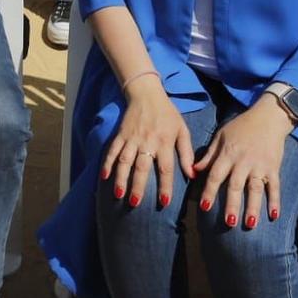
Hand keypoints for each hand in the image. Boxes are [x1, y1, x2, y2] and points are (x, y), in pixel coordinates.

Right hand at [101, 76, 195, 209]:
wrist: (147, 94)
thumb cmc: (167, 114)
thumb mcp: (182, 130)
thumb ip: (186, 153)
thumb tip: (192, 174)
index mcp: (164, 142)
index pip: (165, 168)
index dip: (165, 186)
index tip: (164, 202)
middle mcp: (147, 142)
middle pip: (142, 167)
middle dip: (138, 186)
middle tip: (135, 204)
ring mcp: (132, 138)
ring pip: (125, 161)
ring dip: (121, 178)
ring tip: (119, 195)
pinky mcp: (120, 134)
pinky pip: (112, 150)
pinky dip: (107, 163)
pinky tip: (104, 177)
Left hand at [196, 100, 296, 229]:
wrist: (268, 117)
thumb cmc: (241, 126)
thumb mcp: (221, 136)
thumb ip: (209, 155)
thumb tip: (194, 170)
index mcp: (228, 154)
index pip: (216, 175)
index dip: (209, 191)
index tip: (204, 207)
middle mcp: (243, 161)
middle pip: (236, 185)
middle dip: (232, 204)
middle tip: (228, 222)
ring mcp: (260, 165)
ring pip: (255, 188)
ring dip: (253, 207)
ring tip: (249, 224)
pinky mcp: (274, 167)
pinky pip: (275, 186)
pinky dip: (275, 200)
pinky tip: (274, 215)